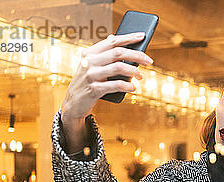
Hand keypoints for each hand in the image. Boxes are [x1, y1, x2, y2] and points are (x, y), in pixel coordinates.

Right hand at [60, 32, 153, 150]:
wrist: (74, 103)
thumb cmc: (88, 82)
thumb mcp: (92, 65)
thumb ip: (102, 53)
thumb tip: (114, 37)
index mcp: (90, 53)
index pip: (112, 41)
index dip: (128, 37)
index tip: (142, 36)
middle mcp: (89, 61)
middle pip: (118, 53)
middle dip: (137, 55)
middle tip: (149, 61)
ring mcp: (91, 75)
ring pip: (118, 67)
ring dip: (134, 71)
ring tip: (140, 77)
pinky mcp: (94, 89)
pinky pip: (115, 85)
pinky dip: (127, 86)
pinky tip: (133, 88)